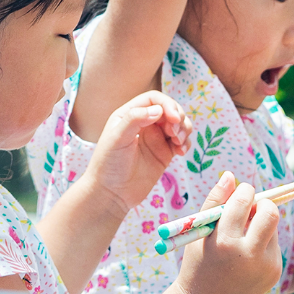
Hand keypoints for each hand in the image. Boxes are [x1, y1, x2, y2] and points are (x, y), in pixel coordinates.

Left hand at [83, 91, 192, 214]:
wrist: (111, 194)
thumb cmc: (108, 165)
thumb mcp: (118, 139)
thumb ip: (135, 120)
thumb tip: (158, 110)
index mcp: (129, 114)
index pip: (154, 99)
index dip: (167, 104)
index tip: (174, 118)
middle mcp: (144, 123)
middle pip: (170, 109)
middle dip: (178, 117)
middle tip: (175, 134)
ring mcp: (155, 138)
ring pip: (179, 124)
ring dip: (184, 130)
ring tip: (178, 143)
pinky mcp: (164, 153)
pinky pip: (181, 142)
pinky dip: (186, 143)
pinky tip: (180, 152)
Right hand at [168, 173, 281, 293]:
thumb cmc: (199, 261)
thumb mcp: (200, 231)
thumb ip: (215, 201)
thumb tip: (231, 175)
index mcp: (225, 241)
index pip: (244, 201)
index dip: (245, 191)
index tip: (242, 191)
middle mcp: (248, 255)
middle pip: (271, 213)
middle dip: (264, 203)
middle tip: (253, 206)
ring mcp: (265, 266)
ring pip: (273, 228)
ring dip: (262, 223)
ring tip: (243, 235)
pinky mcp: (274, 272)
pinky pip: (274, 245)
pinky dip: (263, 242)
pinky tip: (247, 254)